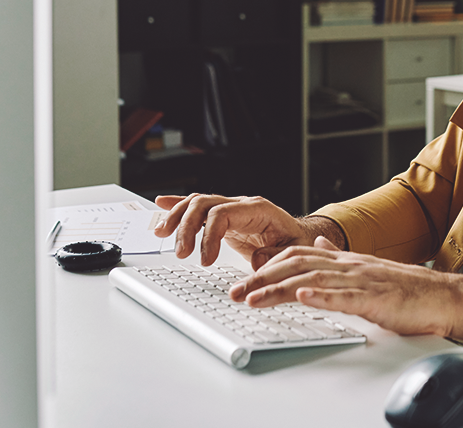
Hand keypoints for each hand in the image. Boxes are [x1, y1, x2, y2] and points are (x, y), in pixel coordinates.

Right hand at [153, 194, 334, 268]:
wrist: (300, 236)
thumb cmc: (298, 242)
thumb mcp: (294, 251)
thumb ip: (276, 256)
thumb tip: (257, 260)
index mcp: (259, 209)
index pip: (222, 214)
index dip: (208, 237)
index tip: (205, 261)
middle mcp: (242, 204)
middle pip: (204, 204)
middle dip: (187, 227)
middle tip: (181, 253)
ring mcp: (231, 208)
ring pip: (197, 202)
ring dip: (176, 217)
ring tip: (162, 234)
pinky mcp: (224, 217)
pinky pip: (199, 206)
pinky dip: (179, 205)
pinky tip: (161, 204)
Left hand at [229, 237, 462, 341]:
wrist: (442, 296)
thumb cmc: (407, 290)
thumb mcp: (366, 270)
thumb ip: (339, 258)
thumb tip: (318, 244)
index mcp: (346, 261)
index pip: (297, 256)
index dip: (267, 267)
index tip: (244, 282)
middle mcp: (350, 266)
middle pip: (297, 265)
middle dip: (261, 279)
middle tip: (234, 293)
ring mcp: (362, 280)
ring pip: (314, 280)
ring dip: (279, 290)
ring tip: (253, 298)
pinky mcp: (377, 298)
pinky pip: (345, 296)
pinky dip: (322, 296)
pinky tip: (303, 297)